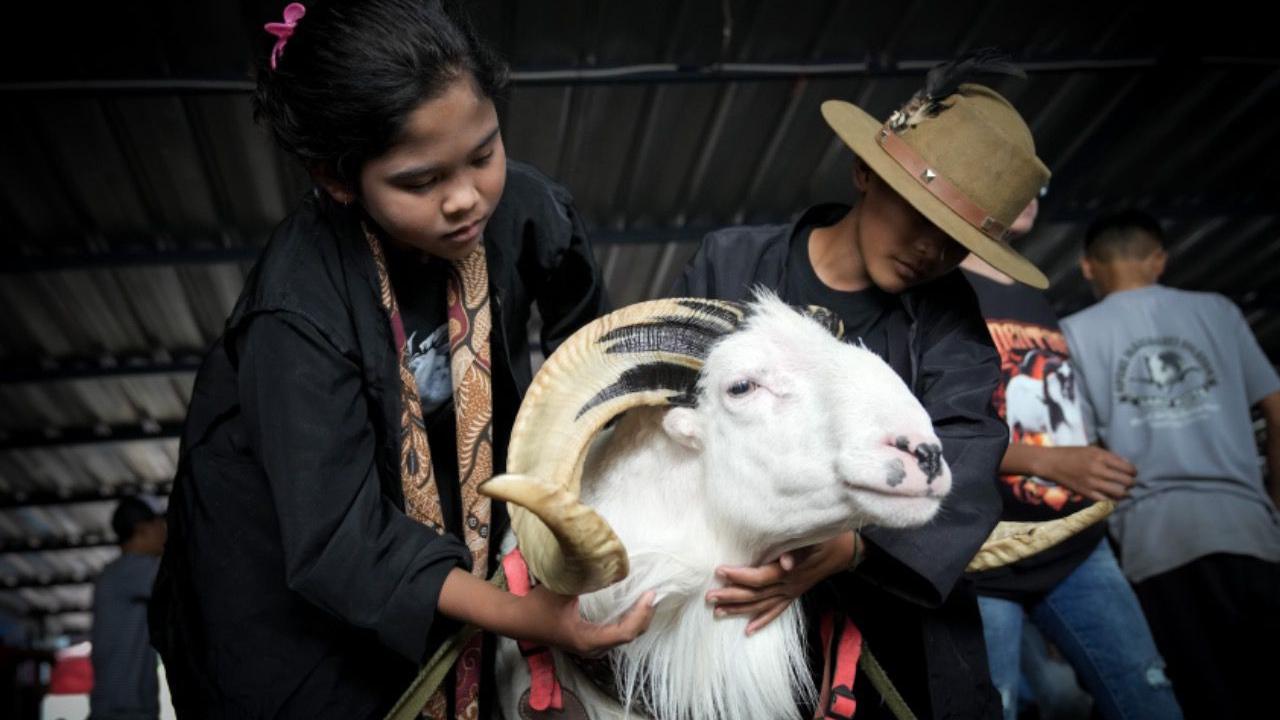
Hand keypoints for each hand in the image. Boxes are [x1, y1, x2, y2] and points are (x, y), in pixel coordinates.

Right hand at [518, 585, 655, 657]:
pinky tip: (632, 605)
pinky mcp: (587, 639)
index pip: (624, 632)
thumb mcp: (562, 587)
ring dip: (637, 618)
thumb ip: (585, 576)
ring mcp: (590, 645)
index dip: (640, 614)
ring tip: (647, 598)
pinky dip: (628, 620)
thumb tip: (608, 563)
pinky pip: (615, 632)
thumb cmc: (537, 604)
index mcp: (586, 638)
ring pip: (623, 636)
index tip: (650, 594)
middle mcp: (591, 647)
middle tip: (653, 593)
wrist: (516, 619)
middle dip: (644, 616)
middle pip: (628, 636)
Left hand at [706, 531, 857, 635]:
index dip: (738, 575)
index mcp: (790, 572)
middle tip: (708, 597)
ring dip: (740, 610)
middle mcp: (789, 586)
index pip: (759, 577)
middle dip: (731, 596)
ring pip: (762, 605)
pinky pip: (777, 611)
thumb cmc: (826, 538)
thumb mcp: (814, 539)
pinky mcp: (795, 594)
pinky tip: (749, 629)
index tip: (719, 571)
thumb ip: (799, 551)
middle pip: (756, 595)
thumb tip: (784, 562)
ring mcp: (792, 592)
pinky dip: (763, 620)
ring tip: (717, 613)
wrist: (845, 550)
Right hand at [1038, 446, 1135, 501]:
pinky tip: (1112, 496)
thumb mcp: (1092, 450)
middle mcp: (1098, 470)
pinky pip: (1106, 500)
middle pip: (1126, 481)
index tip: (1132, 472)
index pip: (1127, 467)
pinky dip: (1113, 499)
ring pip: (1119, 492)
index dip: (1133, 471)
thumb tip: (1127, 465)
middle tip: (1130, 482)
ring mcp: (1092, 483)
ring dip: (1125, 492)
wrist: (1051, 463)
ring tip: (1124, 491)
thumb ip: (1110, 457)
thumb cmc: (1071, 454)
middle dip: (1132, 482)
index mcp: (1100, 457)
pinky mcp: (1086, 493)